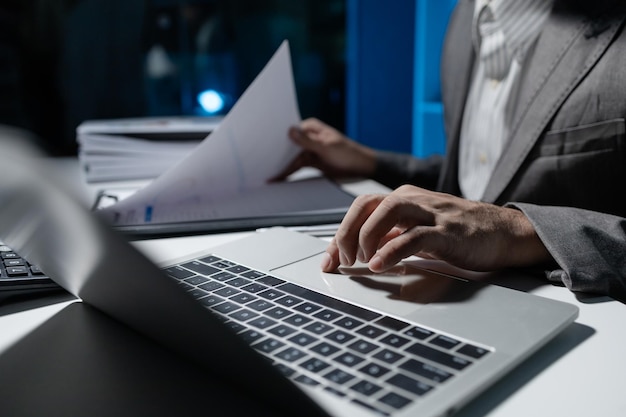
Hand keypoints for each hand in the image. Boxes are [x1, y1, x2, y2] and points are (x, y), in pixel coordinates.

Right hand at [271, 118, 376, 180]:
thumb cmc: (349, 154)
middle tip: (258, 161)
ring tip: (264, 174)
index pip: (289, 131)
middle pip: (286, 146)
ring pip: (289, 158)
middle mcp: (307, 137)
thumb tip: (290, 130)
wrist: (363, 169)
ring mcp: (308, 151)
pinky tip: (276, 179)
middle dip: (274, 153)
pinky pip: (295, 168)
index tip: (262, 143)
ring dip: (279, 166)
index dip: (275, 137)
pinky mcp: (311, 163)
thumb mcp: (327, 147)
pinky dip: (287, 173)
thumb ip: (308, 141)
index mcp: (311, 127)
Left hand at [321, 185, 551, 272]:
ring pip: (387, 212)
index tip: (329, 260)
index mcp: (403, 198)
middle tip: (342, 261)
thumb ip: (390, 236)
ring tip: (360, 261)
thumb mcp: (417, 231)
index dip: (340, 232)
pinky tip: (379, 265)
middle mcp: (413, 199)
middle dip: (346, 234)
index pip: (361, 208)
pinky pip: (413, 237)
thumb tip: (358, 250)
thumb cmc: (459, 232)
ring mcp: (431, 213)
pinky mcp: (447, 231)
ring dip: (366, 238)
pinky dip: (391, 252)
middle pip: (367, 206)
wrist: (503, 232)